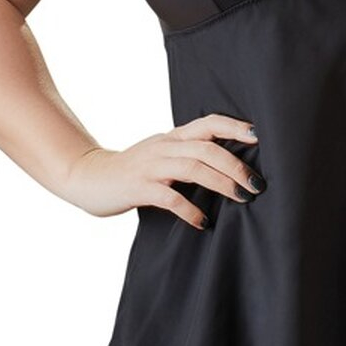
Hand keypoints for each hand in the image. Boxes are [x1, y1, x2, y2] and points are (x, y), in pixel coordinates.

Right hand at [63, 113, 264, 228]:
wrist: (87, 177)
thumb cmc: (132, 169)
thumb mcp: (161, 153)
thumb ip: (188, 154)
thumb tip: (229, 165)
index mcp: (172, 137)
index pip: (208, 123)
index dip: (234, 127)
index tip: (258, 136)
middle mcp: (164, 147)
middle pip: (207, 148)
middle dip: (236, 164)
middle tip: (257, 183)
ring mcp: (150, 167)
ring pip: (193, 168)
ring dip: (221, 183)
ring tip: (242, 198)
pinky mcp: (138, 188)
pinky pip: (169, 197)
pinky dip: (189, 209)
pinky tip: (203, 222)